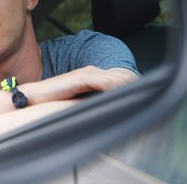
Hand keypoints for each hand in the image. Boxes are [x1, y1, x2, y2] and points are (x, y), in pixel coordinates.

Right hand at [21, 66, 137, 104]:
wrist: (35, 96)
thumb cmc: (56, 101)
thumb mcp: (80, 103)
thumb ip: (94, 104)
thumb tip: (111, 114)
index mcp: (94, 78)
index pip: (119, 80)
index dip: (133, 88)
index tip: (148, 98)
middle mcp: (93, 72)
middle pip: (121, 77)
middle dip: (136, 87)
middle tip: (151, 99)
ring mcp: (87, 73)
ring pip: (114, 78)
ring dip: (128, 86)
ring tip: (142, 95)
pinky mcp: (80, 77)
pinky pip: (101, 81)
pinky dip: (114, 86)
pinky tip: (123, 93)